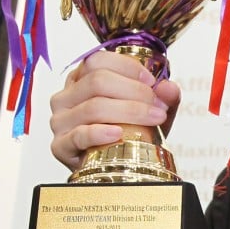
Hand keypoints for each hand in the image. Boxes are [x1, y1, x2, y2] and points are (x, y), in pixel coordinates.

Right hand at [49, 51, 181, 170]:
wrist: (115, 168)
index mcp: (80, 80)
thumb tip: (168, 87)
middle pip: (97, 82)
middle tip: (158, 106)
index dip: (127, 67)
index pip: (97, 61)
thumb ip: (162, 97)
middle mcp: (65, 97)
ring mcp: (60, 121)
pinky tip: (119, 134)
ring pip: (94, 107)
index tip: (152, 82)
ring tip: (153, 119)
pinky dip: (100, 133)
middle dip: (135, 91)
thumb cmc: (128, 135)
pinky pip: (80, 135)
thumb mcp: (148, 111)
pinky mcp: (60, 146)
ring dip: (129, 111)